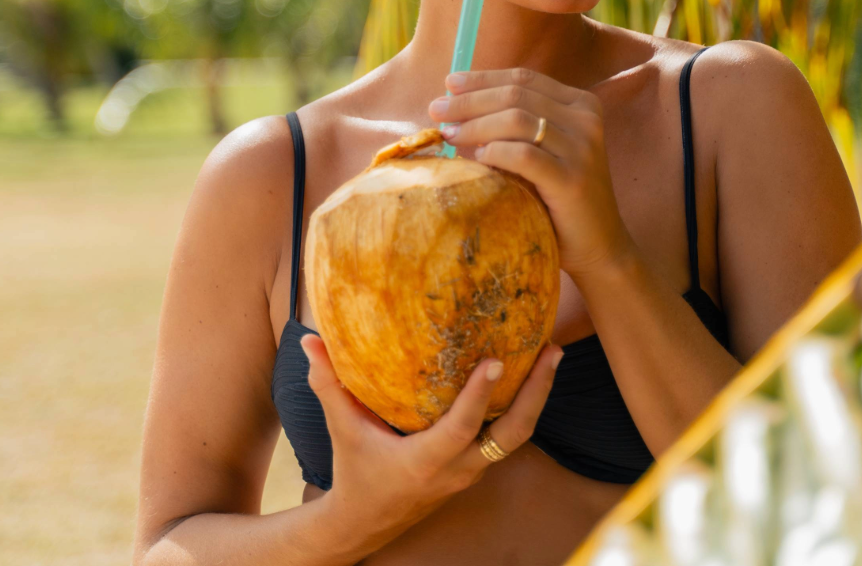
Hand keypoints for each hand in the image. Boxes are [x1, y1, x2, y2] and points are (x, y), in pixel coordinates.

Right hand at [301, 334, 562, 558]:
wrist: (366, 525)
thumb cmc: (354, 471)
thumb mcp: (341, 429)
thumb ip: (328, 383)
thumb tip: (309, 337)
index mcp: (424, 462)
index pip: (461, 428)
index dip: (480, 396)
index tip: (498, 361)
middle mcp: (457, 470)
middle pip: (512, 435)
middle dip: (536, 393)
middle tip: (552, 350)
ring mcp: (472, 472)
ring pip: (518, 437)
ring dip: (538, 397)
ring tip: (551, 353)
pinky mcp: (477, 469)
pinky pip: (509, 437)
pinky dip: (524, 407)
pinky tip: (530, 374)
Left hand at [428, 67, 634, 278]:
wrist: (598, 245)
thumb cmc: (560, 197)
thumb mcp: (544, 150)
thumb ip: (515, 125)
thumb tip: (456, 106)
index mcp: (581, 104)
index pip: (524, 78)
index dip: (483, 78)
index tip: (450, 83)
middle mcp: (586, 119)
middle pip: (516, 94)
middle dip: (470, 100)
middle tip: (436, 110)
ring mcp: (582, 148)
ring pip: (516, 119)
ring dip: (475, 125)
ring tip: (449, 135)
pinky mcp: (572, 179)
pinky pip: (523, 156)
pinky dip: (495, 152)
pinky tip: (477, 159)